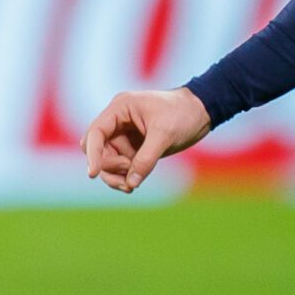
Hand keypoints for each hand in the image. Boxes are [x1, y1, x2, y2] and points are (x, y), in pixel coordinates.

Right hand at [82, 87, 211, 193]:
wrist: (203, 112)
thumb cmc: (184, 114)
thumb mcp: (165, 135)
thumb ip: (146, 159)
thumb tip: (130, 183)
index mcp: (121, 108)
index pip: (96, 132)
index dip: (92, 154)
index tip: (93, 174)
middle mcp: (118, 121)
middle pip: (98, 149)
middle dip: (108, 166)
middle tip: (129, 172)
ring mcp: (125, 135)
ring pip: (108, 160)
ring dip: (115, 175)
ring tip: (131, 186)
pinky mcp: (135, 147)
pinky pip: (122, 165)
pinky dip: (125, 176)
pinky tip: (133, 185)